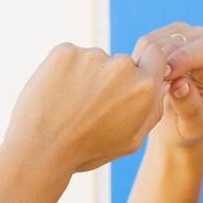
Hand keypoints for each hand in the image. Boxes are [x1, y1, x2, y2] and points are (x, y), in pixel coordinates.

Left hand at [2, 41, 169, 175]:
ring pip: (95, 60)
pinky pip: (71, 57)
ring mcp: (92, 56)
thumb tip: (161, 84)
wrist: (41, 151)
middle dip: (111, 81)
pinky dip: (64, 72)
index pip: (154, 57)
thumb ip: (151, 110)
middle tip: (90, 109)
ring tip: (70, 107)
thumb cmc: (87, 151)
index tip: (126, 85)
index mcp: (144, 89)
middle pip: (122, 63)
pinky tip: (57, 96)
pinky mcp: (65, 51)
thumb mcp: (130, 142)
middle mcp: (122, 67)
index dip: (142, 69)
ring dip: (86, 77)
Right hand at [133, 23, 202, 150]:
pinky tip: (142, 74)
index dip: (187, 58)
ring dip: (153, 56)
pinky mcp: (177, 34)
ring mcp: (198, 37)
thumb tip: (180, 84)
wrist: (175, 124)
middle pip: (192, 38)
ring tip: (145, 83)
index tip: (164, 75)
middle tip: (149, 81)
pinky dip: (144, 54)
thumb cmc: (187, 130)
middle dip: (168, 57)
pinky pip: (156, 36)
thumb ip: (190, 108)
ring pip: (171, 34)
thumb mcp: (191, 128)